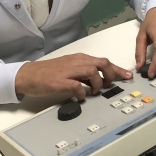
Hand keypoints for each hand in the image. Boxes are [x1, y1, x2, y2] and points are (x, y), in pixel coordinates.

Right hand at [15, 53, 130, 99]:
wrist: (27, 75)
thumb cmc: (48, 73)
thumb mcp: (69, 68)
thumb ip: (83, 73)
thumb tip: (98, 82)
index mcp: (80, 58)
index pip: (103, 61)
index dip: (118, 69)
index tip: (127, 76)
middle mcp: (76, 62)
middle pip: (102, 63)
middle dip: (111, 75)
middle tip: (109, 86)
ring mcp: (68, 71)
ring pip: (93, 72)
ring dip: (98, 84)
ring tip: (94, 92)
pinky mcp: (60, 81)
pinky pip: (77, 86)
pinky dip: (82, 93)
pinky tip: (80, 97)